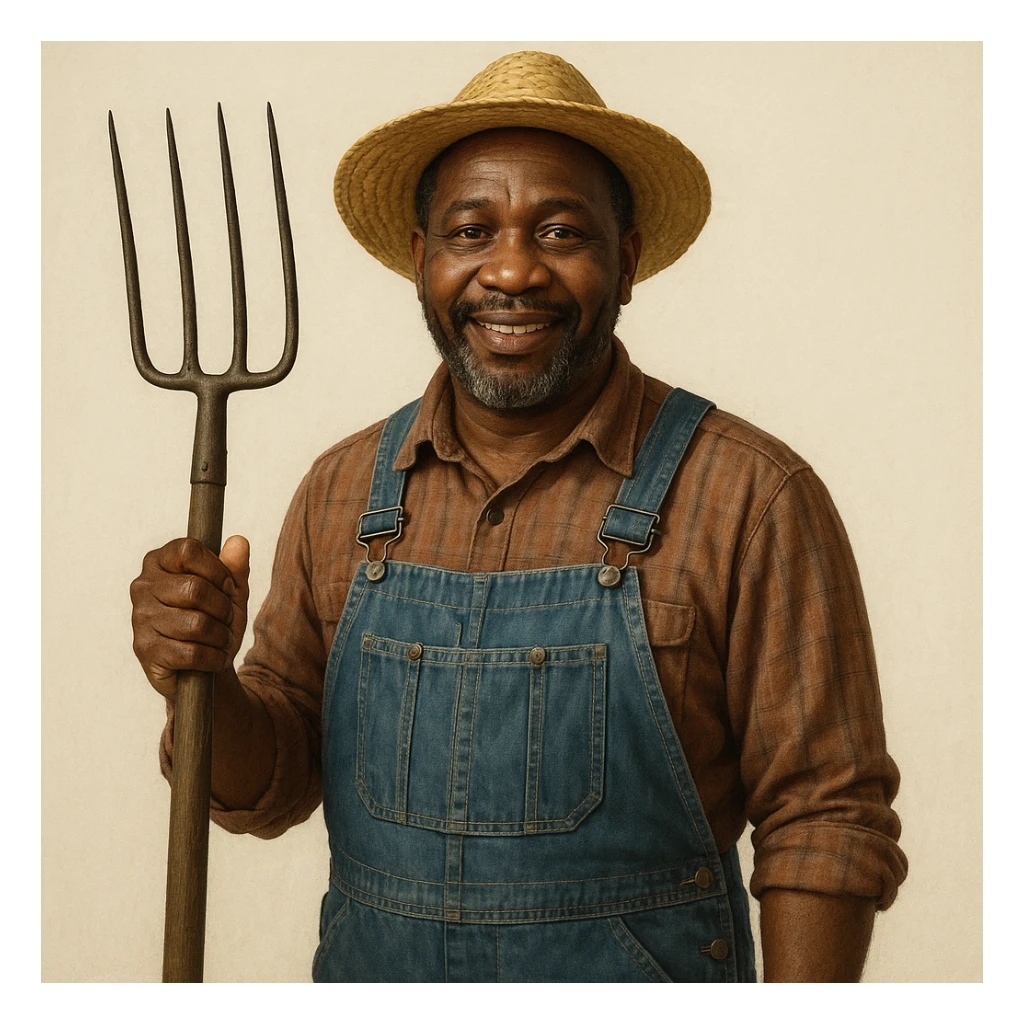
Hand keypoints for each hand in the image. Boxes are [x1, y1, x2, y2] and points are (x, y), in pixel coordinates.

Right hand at [130, 535, 249, 699]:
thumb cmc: (215, 621)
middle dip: (223, 608)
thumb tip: (238, 542)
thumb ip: (235, 567)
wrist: (203, 668)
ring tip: (221, 639)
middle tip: (226, 619)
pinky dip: (213, 657)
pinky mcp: (145, 651)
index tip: (227, 587)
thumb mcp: (231, 592)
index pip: (188, 550)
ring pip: (196, 623)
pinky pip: (191, 652)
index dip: (217, 569)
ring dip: (221, 636)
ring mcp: (140, 619)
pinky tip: (213, 658)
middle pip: (195, 588)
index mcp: (159, 562)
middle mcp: (143, 586)